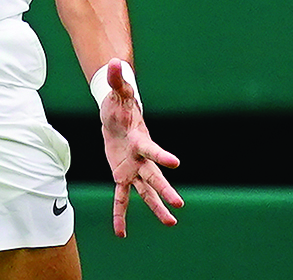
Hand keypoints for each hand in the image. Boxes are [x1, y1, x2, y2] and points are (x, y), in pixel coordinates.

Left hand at [99, 58, 182, 235]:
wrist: (115, 117)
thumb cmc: (118, 104)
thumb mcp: (116, 92)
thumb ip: (116, 79)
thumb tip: (113, 61)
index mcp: (140, 139)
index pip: (152, 149)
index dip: (162, 155)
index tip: (176, 163)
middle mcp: (141, 157)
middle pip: (154, 176)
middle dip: (165, 191)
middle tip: (179, 205)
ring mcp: (133, 168)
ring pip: (145, 191)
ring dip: (155, 207)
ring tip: (170, 222)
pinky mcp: (122, 175)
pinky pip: (122, 198)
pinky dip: (120, 214)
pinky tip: (120, 232)